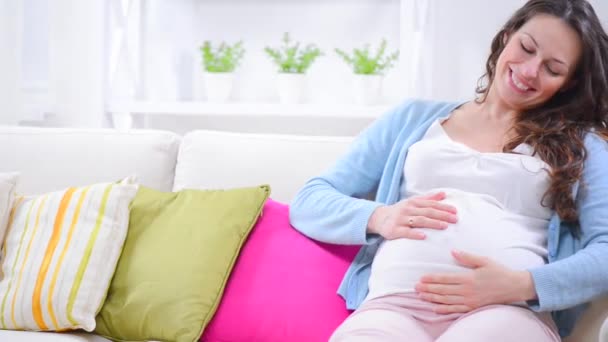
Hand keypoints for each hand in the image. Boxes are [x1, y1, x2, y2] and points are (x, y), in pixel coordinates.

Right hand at [368, 191, 457, 239]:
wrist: (379, 218)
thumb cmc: (400, 211)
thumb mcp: (413, 202)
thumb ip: (428, 198)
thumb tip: (444, 193)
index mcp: (413, 203)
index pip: (431, 204)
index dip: (443, 207)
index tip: (455, 211)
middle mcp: (407, 209)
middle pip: (427, 212)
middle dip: (442, 215)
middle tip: (455, 219)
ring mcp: (400, 220)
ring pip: (419, 221)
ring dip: (432, 223)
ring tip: (444, 226)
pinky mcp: (394, 230)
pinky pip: (405, 232)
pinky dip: (414, 234)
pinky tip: (424, 236)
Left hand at [415, 250, 537, 313]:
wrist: (514, 287)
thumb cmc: (499, 272)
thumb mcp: (484, 261)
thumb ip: (467, 257)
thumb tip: (453, 251)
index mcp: (468, 278)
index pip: (445, 279)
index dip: (432, 279)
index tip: (421, 278)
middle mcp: (467, 291)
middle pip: (443, 290)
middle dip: (428, 289)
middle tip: (415, 288)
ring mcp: (470, 301)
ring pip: (447, 301)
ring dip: (432, 298)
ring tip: (421, 296)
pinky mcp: (473, 308)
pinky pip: (456, 310)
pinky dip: (444, 310)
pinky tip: (435, 308)